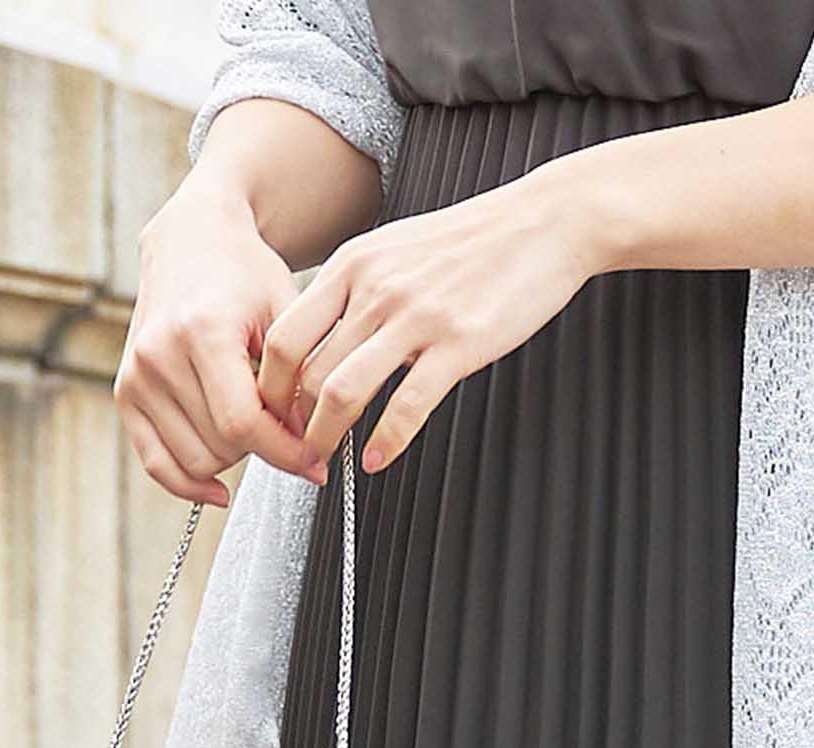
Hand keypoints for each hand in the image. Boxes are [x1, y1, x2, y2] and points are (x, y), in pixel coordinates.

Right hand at [114, 177, 329, 506]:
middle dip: (264, 448)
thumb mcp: (286, 313)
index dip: (285, 452)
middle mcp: (159, 355)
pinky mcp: (126, 392)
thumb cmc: (244, 275)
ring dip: (232, 457)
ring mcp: (137, 376)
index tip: (314, 463)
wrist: (191, 242)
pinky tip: (217, 488)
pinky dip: (189, 483)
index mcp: (202, 331)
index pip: (243, 423)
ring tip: (251, 424)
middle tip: (286, 431)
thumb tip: (302, 443)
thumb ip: (297, 378)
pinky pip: (156, 463)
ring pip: (195, 460)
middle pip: (221, 445)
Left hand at [255, 162, 598, 473]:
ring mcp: (415, 317)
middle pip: (306, 372)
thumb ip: (355, 292)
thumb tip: (321, 342)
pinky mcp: (457, 344)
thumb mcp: (394, 250)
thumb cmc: (471, 243)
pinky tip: (378, 459)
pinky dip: (385, 442)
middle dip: (293, 422)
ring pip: (343, 391)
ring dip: (326, 436)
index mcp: (353, 265)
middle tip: (297, 446)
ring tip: (327, 459)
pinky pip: (406, 406)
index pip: (285, 336)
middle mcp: (375, 289)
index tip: (276, 414)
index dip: (271, 387)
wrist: (542, 223)